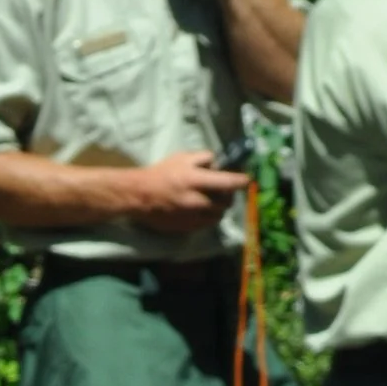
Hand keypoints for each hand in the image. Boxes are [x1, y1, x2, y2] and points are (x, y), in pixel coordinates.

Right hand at [126, 149, 247, 233]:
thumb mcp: (181, 158)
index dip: (241, 181)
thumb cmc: (160, 174)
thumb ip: (203, 158)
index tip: (247, 180)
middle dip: (229, 196)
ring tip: (214, 202)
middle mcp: (197, 201)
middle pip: (226, 202)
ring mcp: (192, 217)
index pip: (228, 183)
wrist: (139, 196)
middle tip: (225, 190)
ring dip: (220, 208)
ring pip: (218, 215)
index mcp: (196, 181)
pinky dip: (209, 217)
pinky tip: (203, 211)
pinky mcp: (187, 227)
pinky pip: (207, 224)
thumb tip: (219, 164)